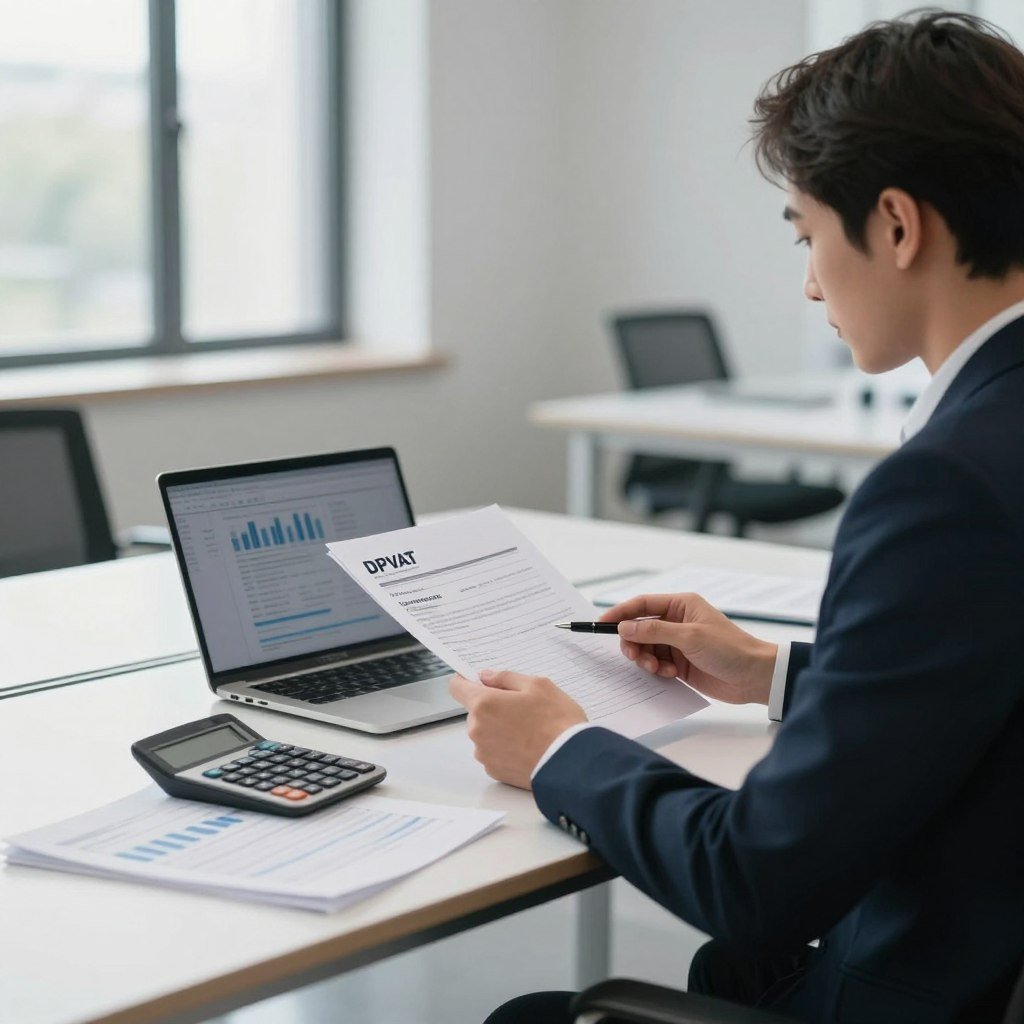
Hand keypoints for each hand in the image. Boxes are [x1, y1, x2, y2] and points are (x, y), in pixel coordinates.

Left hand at [449, 670, 587, 789]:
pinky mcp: (493, 770)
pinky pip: (493, 752)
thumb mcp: (537, 685)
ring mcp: (484, 753)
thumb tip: (488, 677)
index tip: (478, 682)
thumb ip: (506, 678)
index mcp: (484, 704)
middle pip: (475, 712)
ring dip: (498, 729)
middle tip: (521, 709)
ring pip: (484, 733)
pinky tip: (527, 747)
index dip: (467, 681)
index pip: (457, 687)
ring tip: (528, 731)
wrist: (570, 763)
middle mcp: (477, 730)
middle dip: (492, 707)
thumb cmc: (557, 722)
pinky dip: (505, 748)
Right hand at [600, 592, 776, 704]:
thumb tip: (625, 627)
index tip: (601, 623)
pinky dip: (656, 669)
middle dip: (633, 642)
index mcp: (681, 605)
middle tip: (634, 656)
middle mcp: (676, 621)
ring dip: (645, 659)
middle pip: (639, 628)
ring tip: (657, 668)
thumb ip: (654, 631)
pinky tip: (670, 674)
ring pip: (645, 647)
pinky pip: (655, 663)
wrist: (754, 677)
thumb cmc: (729, 649)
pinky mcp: (679, 662)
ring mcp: (677, 642)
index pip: (642, 604)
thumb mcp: (690, 637)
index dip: (620, 612)